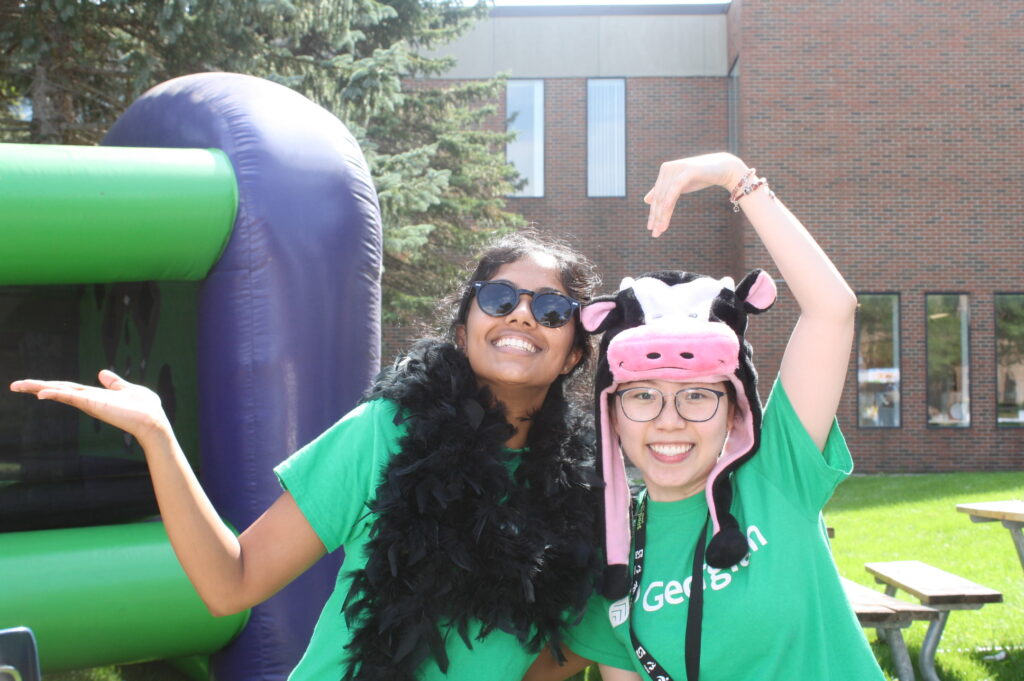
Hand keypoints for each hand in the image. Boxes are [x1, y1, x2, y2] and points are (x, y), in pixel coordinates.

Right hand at [10, 370, 170, 444]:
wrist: (153, 420)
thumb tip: (102, 373)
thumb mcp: (128, 389)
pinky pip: (71, 397)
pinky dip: (56, 394)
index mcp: (95, 396)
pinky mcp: (93, 404)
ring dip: (39, 388)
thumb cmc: (145, 408)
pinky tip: (40, 393)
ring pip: (60, 392)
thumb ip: (114, 382)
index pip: (68, 389)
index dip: (52, 386)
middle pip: (59, 390)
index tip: (34, 385)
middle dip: (37, 387)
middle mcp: (88, 400)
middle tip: (15, 385)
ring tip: (18, 386)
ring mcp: (89, 403)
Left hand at [643, 152, 748, 236]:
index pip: (657, 196)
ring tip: (660, 229)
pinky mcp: (688, 170)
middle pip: (660, 198)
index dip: (653, 213)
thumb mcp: (679, 186)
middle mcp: (667, 168)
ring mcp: (677, 168)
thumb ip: (663, 191)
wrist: (723, 168)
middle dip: (657, 217)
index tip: (651, 229)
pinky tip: (666, 209)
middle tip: (655, 234)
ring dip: (662, 214)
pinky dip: (670, 198)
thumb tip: (645, 200)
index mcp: (664, 171)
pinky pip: (676, 186)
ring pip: (666, 195)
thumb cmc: (701, 177)